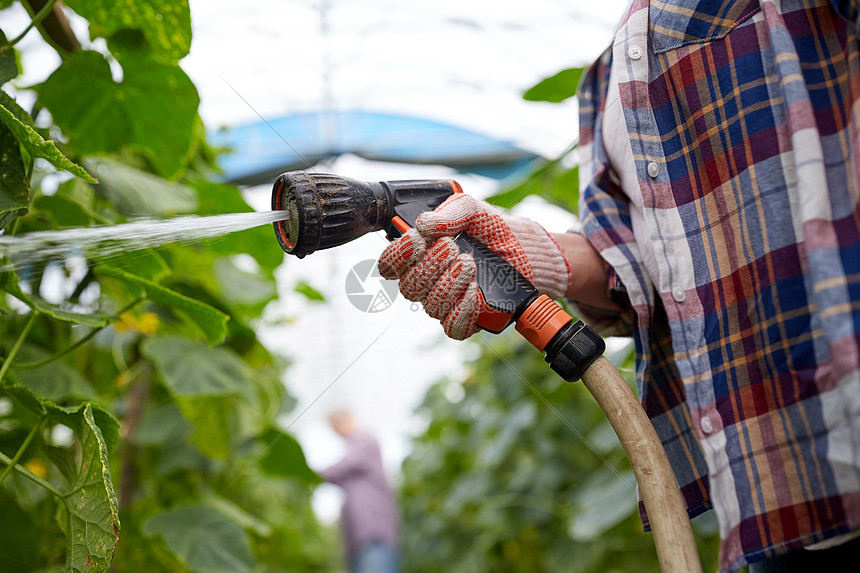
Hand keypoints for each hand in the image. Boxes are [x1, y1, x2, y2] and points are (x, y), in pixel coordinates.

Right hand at [378, 194, 569, 339]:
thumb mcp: (470, 209)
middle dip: (430, 266)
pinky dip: (461, 309)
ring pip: (430, 306)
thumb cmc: (488, 228)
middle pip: (408, 287)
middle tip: (453, 247)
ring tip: (470, 264)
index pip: (389, 264)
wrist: (520, 249)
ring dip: (449, 283)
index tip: (417, 240)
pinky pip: (452, 326)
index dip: (398, 256)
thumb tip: (423, 225)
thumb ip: (448, 212)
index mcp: (417, 255)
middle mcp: (425, 282)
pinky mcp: (465, 320)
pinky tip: (474, 291)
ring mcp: (443, 303)